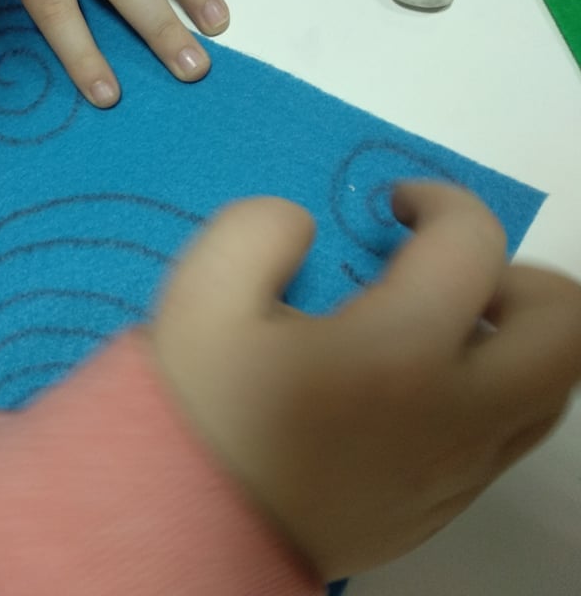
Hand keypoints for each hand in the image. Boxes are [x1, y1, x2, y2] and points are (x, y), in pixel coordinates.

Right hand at [148, 182, 580, 580]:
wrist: (185, 528)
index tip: (395, 207)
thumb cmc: (198, 411)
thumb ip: (260, 228)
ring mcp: (457, 471)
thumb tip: (307, 229)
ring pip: (549, 390)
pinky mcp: (441, 506)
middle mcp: (455, 415)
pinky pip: (503, 437)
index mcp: (398, 352)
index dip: (439, 199)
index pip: (472, 243)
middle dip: (517, 275)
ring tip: (436, 328)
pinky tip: (407, 389)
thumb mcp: (201, 293)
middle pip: (564, 328)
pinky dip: (482, 392)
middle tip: (444, 272)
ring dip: (511, 339)